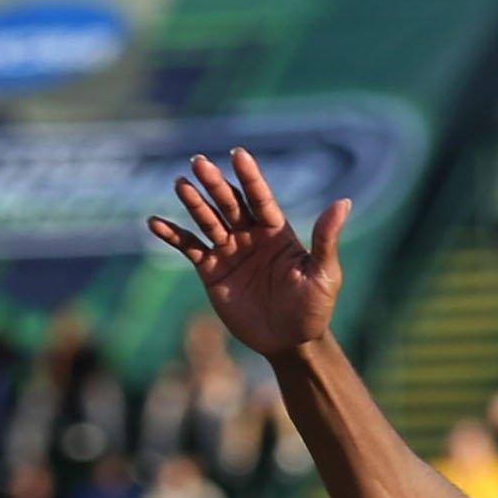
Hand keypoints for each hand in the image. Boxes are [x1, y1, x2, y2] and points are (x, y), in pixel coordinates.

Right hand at [149, 146, 351, 358]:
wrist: (290, 342)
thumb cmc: (314, 309)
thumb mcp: (325, 275)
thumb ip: (326, 240)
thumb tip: (343, 202)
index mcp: (277, 231)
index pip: (260, 198)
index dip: (250, 178)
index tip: (239, 155)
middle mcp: (250, 234)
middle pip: (230, 203)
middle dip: (215, 183)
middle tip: (198, 161)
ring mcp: (229, 250)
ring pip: (208, 220)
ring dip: (194, 203)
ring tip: (180, 185)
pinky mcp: (211, 270)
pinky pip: (189, 247)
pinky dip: (172, 235)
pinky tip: (154, 223)